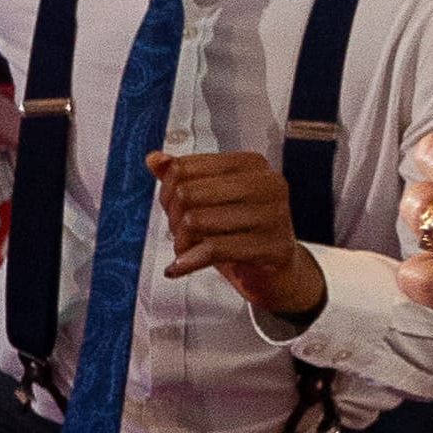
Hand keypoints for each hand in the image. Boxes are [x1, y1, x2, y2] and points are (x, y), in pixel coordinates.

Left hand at [146, 148, 328, 322]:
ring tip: (187, 250)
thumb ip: (182, 179)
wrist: (277, 273)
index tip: (172, 209)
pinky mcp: (272, 247)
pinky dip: (188, 262)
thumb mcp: (210, 202)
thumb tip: (155, 159)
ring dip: (182, 242)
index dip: (168, 192)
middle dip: (174, 219)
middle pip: (188, 193)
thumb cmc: (242, 233)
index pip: (185, 167)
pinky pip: (213, 249)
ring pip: (197, 221)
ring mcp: (274, 215)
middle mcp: (267, 183)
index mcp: (251, 164)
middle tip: (180, 234)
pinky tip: (179, 268)